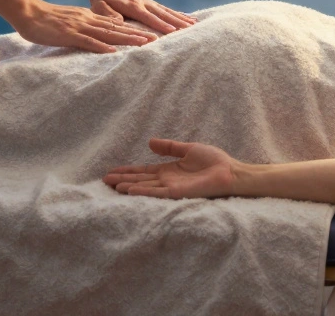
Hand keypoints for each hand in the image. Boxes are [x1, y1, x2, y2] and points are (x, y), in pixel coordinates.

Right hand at [10, 0, 158, 53]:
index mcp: (88, 18)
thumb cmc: (44, 20)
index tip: (148, 34)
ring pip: (107, 33)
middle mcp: (87, 20)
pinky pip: (87, 41)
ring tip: (144, 43)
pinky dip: (101, 46)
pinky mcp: (68, 34)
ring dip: (126, 39)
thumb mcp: (69, 22)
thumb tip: (95, 36)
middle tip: (155, 39)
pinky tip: (113, 51)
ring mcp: (79, 26)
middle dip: (137, 34)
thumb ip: (82, 27)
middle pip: (117, 28)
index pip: (114, 24)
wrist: (26, 11)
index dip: (132, 29)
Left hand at [89, 0, 196, 34]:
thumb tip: (120, 22)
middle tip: (189, 29)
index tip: (171, 30)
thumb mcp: (100, 8)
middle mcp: (144, 3)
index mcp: (132, 6)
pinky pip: (167, 10)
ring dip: (181, 18)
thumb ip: (109, 15)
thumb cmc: (102, 2)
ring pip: (167, 11)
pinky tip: (190, 19)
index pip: (147, 16)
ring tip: (194, 24)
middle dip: (176, 21)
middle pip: (162, 13)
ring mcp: (149, 3)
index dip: (159, 23)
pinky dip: (179, 14)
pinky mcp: (152, 4)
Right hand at [104, 138, 238, 198]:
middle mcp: (167, 180)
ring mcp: (171, 187)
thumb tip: (150, 142)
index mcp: (169, 170)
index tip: (112, 171)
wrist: (229, 171)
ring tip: (113, 186)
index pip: (144, 171)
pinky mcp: (178, 192)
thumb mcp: (188, 149)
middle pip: (140, 179)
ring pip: (145, 187)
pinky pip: (157, 193)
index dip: (128, 170)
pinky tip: (131, 190)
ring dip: (129, 186)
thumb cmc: (213, 161)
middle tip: (105, 180)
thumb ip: (169, 147)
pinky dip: (143, 191)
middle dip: (123, 179)